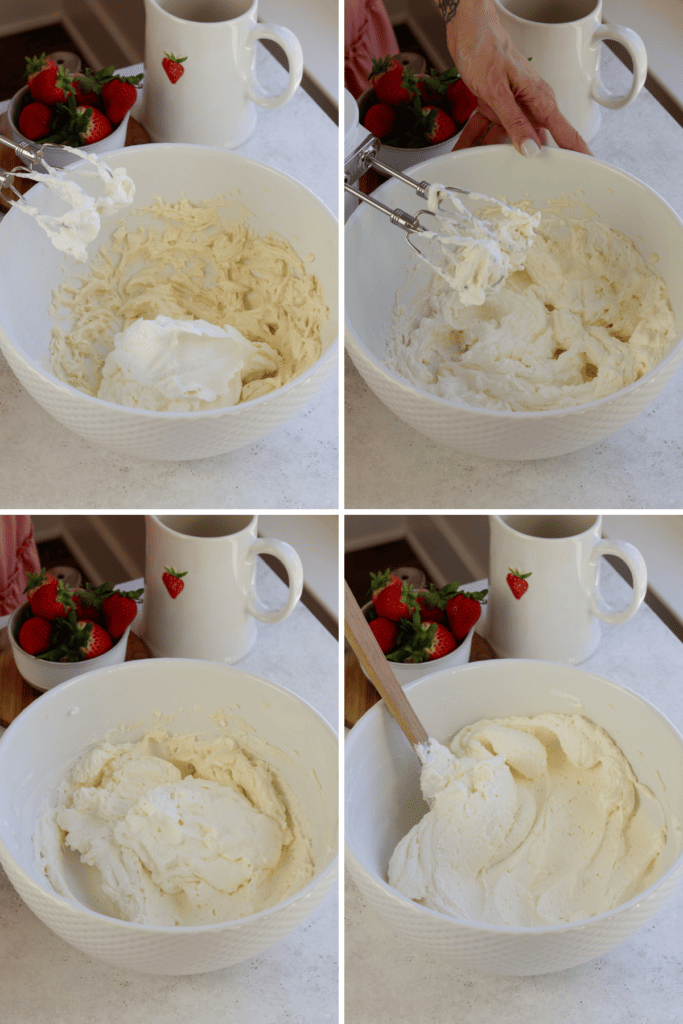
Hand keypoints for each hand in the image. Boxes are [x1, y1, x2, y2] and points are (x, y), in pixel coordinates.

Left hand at [446, 0, 591, 154]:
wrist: (465, 25)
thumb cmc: (485, 46)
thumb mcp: (498, 91)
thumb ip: (514, 122)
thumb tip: (531, 149)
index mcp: (539, 99)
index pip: (565, 131)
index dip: (577, 151)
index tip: (586, 169)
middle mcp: (528, 104)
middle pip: (534, 141)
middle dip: (526, 162)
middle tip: (522, 184)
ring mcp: (511, 104)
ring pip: (505, 137)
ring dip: (490, 151)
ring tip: (482, 169)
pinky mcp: (494, 102)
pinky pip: (485, 127)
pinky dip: (473, 138)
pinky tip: (463, 150)